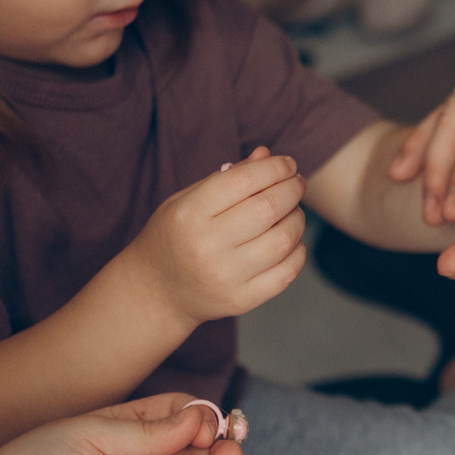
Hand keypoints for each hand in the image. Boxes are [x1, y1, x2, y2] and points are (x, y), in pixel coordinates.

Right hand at [121, 146, 306, 323]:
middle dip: (292, 189)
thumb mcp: (188, 200)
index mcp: (189, 214)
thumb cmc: (175, 237)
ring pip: (284, 239)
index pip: (243, 181)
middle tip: (296, 184)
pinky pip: (287, 272)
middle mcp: (207, 246)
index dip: (274, 167)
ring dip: (297, 218)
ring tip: (293, 211)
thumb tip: (266, 155)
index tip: (288, 164)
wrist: (156, 292)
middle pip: (269, 208)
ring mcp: (226, 276)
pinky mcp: (241, 300)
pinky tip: (291, 240)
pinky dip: (298, 251)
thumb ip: (227, 178)